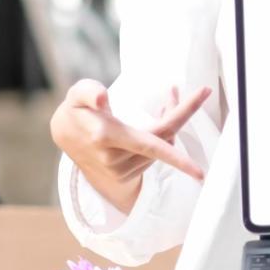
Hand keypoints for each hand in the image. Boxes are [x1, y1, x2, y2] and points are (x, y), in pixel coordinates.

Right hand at [51, 79, 209, 213]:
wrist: (64, 136)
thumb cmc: (76, 109)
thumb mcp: (77, 94)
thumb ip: (88, 92)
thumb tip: (104, 99)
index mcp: (106, 137)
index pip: (155, 135)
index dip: (182, 116)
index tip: (205, 99)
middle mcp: (115, 158)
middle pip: (165, 137)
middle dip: (184, 114)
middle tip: (202, 92)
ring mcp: (121, 171)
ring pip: (162, 145)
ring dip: (169, 124)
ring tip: (165, 102)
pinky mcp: (126, 176)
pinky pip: (156, 154)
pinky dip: (162, 138)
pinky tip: (155, 123)